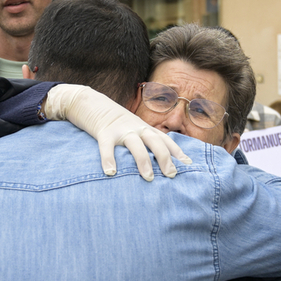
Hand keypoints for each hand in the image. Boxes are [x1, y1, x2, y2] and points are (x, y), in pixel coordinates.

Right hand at [43, 84, 190, 180]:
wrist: (92, 102)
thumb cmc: (116, 122)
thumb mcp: (134, 127)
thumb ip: (145, 141)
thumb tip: (159, 162)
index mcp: (145, 128)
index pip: (165, 140)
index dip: (177, 152)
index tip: (188, 165)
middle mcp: (136, 128)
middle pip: (155, 142)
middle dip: (165, 158)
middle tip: (171, 175)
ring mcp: (121, 130)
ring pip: (136, 145)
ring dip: (143, 161)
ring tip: (148, 178)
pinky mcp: (103, 132)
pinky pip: (106, 147)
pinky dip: (108, 160)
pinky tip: (110, 172)